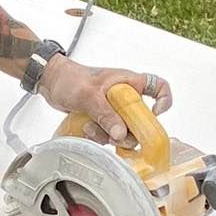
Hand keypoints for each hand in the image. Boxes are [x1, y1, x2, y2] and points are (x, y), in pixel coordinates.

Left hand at [37, 58, 173, 143]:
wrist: (52, 83)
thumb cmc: (71, 79)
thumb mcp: (89, 96)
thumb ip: (105, 115)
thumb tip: (121, 135)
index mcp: (129, 83)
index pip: (159, 87)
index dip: (164, 101)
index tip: (155, 114)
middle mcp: (125, 97)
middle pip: (141, 120)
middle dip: (128, 131)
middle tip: (114, 135)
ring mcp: (115, 110)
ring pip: (124, 131)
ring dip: (109, 135)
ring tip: (91, 128)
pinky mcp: (104, 119)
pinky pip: (110, 134)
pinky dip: (100, 136)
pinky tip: (87, 129)